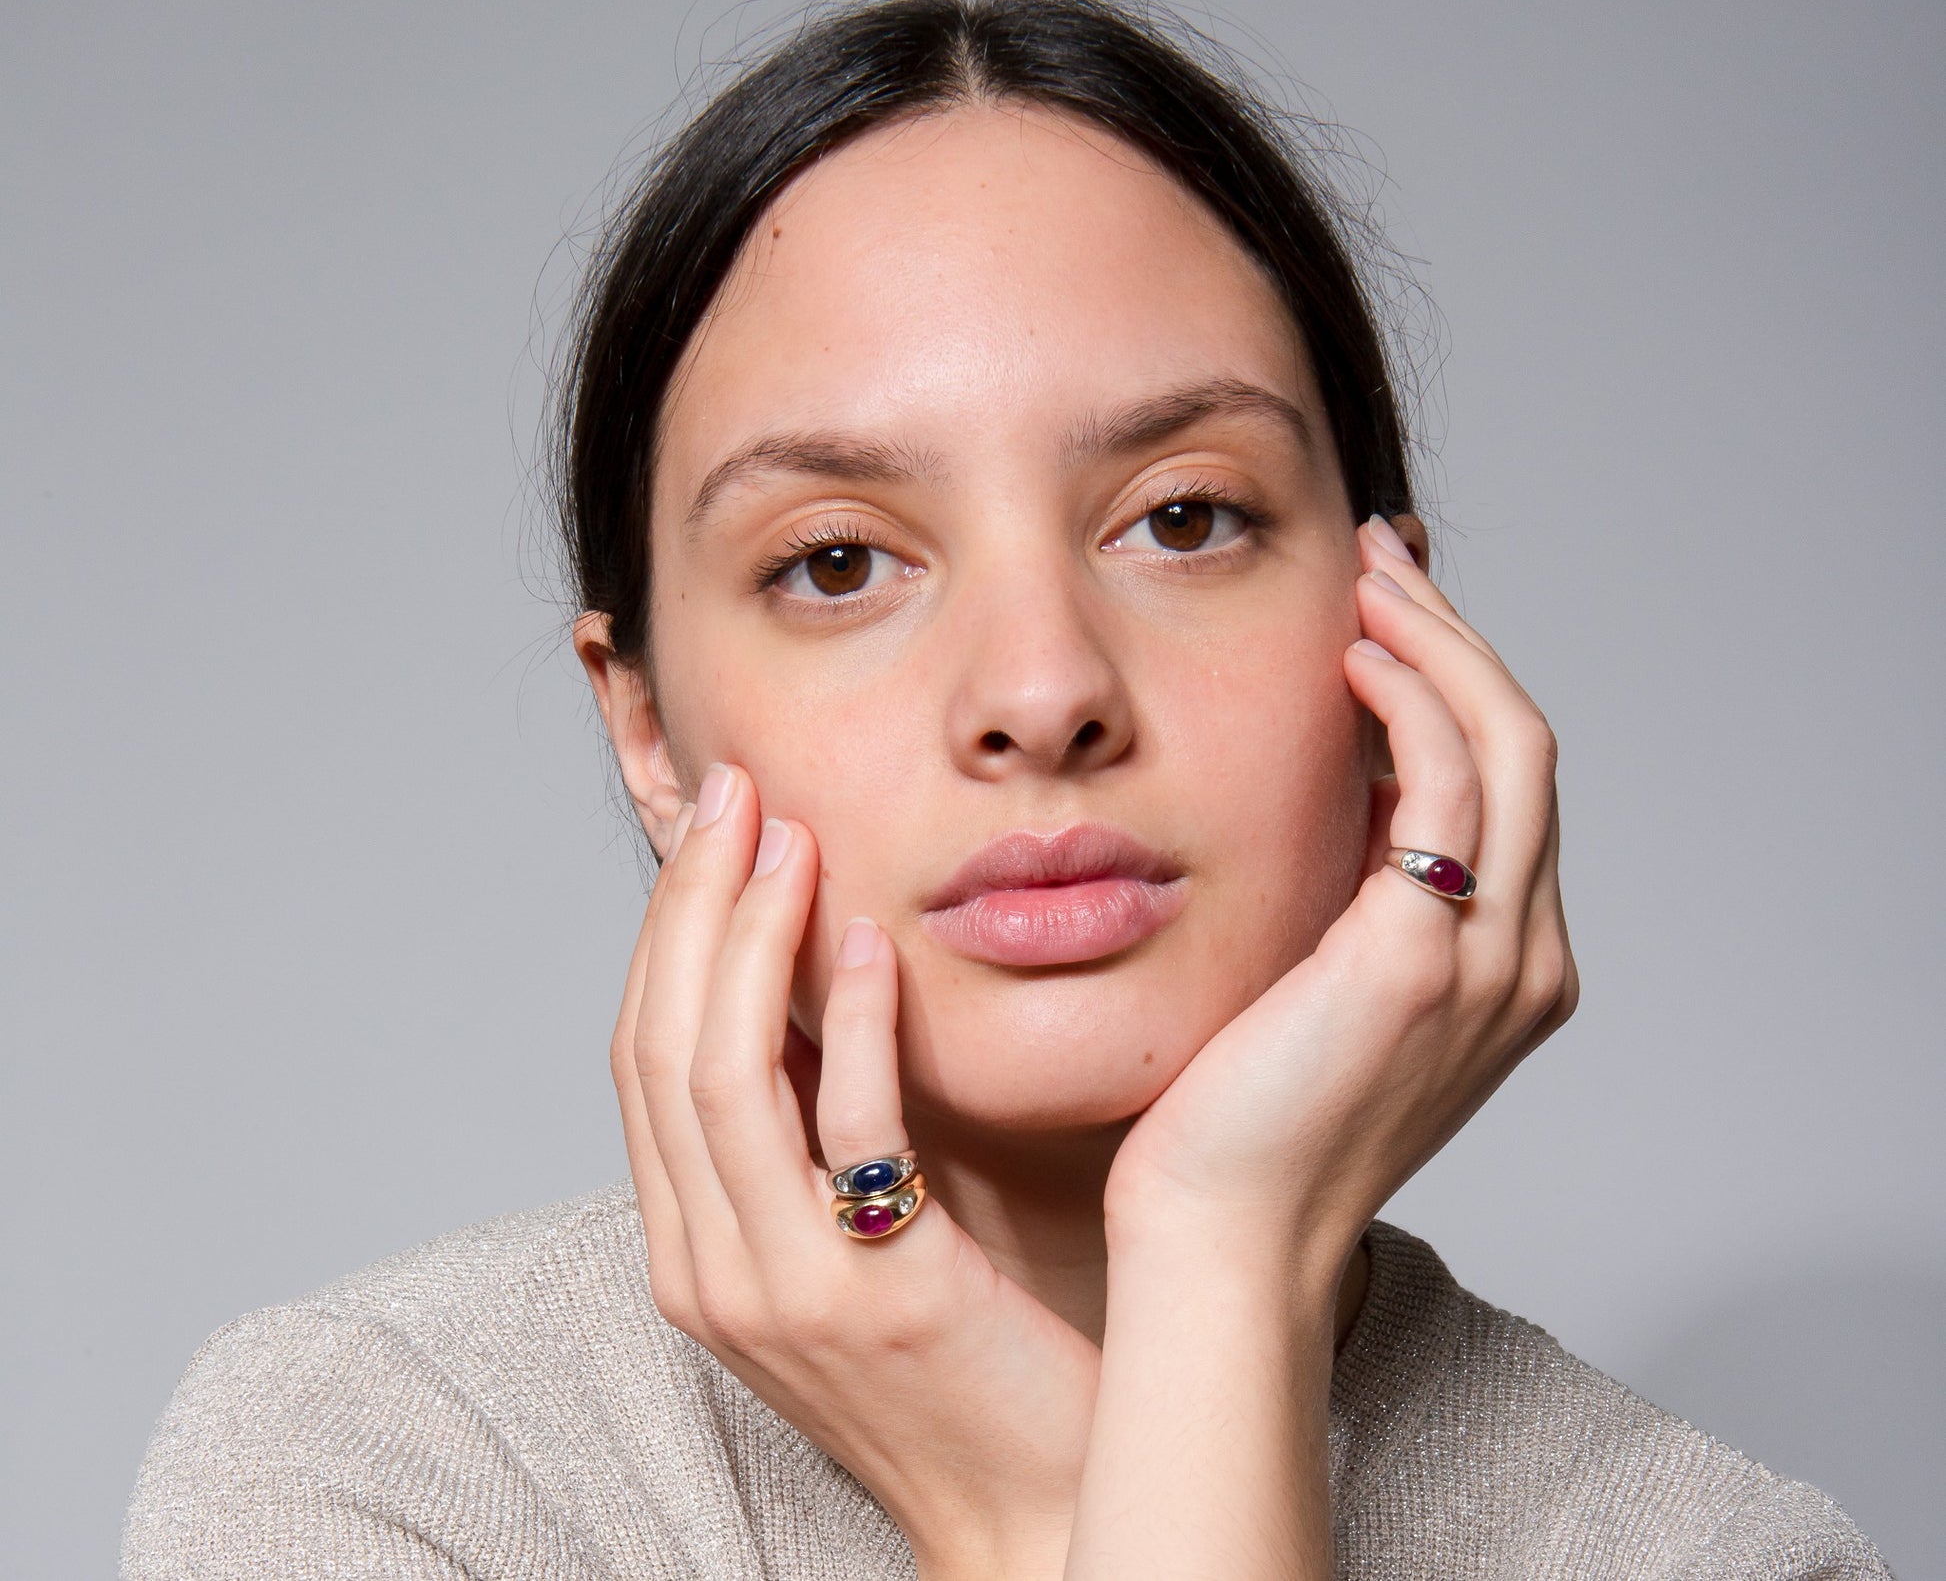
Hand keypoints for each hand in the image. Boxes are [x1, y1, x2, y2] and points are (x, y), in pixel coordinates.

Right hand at [609, 762, 1096, 1578]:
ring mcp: (781, 1289)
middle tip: (738, 797)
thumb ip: (804, 1139)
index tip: (710, 831)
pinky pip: (845, 1127)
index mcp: (689, 1254)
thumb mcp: (842, 1247)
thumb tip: (801, 991)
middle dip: (692, 907)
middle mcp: (708, 1270)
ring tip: (791, 836)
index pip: (640, 1061)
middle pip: (663, 1049)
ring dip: (751, 939)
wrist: (1032, 1513)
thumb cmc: (955, 1371)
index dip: (665, 933)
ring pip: (724, 1076)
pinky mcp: (878, 1292)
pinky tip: (871, 943)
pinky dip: (849, 1022)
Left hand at [1107, 515, 1578, 1265]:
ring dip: (1439, 642)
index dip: (1457, 679)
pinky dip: (1412, 701)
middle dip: (1456, 636)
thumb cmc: (1244, 1121)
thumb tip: (1329, 784)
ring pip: (1505, 744)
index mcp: (1503, 965)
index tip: (1389, 610)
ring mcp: (1485, 960)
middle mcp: (1521, 958)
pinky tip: (1353, 653)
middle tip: (1385, 561)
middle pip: (1524, 744)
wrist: (1225, 1234)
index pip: (1506, 782)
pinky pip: (1445, 784)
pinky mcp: (1419, 958)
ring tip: (1368, 579)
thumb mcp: (1319, 986)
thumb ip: (1355, 897)